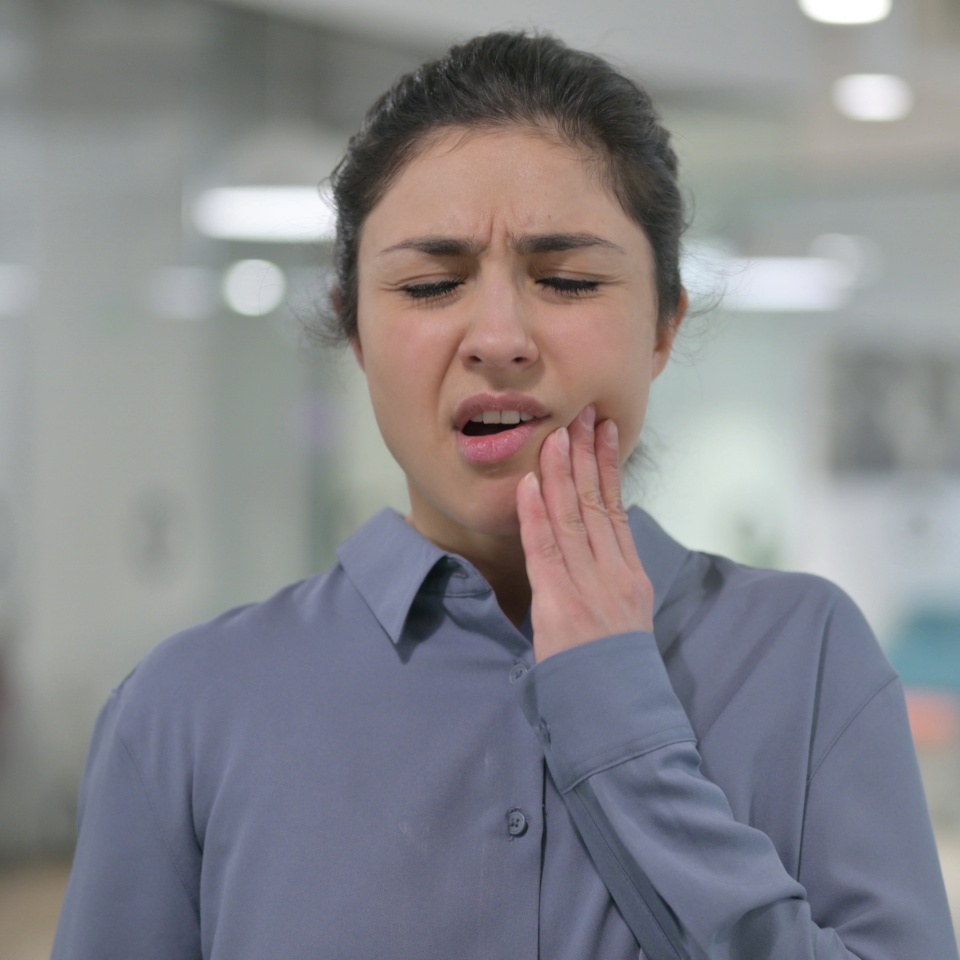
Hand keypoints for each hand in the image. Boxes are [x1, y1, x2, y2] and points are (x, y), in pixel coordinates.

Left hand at [516, 405, 654, 661]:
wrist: (620, 713)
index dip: (609, 466)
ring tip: (556, 433)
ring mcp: (590, 588)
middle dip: (587, 453)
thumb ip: (614, 578)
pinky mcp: (561, 606)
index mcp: (631, 575)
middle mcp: (614, 574)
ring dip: (562, 472)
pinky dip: (536, 515)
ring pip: (573, 517)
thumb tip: (600, 544)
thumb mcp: (627, 618)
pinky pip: (546, 551)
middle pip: (598, 502)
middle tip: (581, 411)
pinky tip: (531, 484)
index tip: (604, 431)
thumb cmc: (617, 669)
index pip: (617, 508)